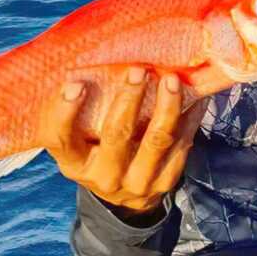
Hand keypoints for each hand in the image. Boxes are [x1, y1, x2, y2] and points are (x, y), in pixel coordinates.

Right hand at [38, 66, 205, 215]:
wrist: (126, 197)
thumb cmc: (98, 153)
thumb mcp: (80, 142)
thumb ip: (79, 114)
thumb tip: (88, 60)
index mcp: (75, 164)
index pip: (61, 139)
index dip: (65, 113)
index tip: (75, 84)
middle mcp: (104, 176)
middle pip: (117, 134)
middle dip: (129, 99)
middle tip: (138, 71)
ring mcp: (138, 181)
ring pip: (156, 139)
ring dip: (167, 105)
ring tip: (171, 79)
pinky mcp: (167, 179)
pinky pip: (182, 143)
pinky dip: (190, 116)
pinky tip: (195, 95)